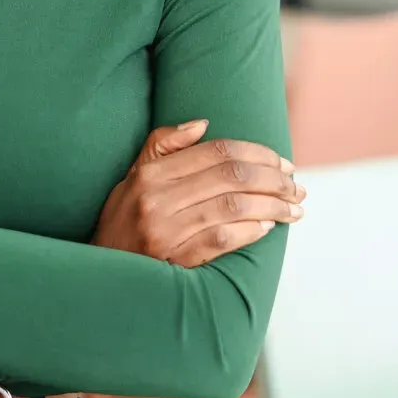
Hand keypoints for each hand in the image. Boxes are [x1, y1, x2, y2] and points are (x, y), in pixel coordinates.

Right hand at [90, 120, 303, 267]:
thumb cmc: (122, 221)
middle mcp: (157, 199)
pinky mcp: (174, 261)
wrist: (100, 274)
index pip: (216, 151)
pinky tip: (267, 227)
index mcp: (150, 174)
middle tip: (296, 184)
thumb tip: (203, 124)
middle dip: (273, 178)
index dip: (257, 153)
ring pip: (233, 207)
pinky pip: (222, 240)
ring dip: (272, 206)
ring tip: (294, 208)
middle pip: (231, 177)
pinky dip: (250, 232)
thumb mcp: (132, 177)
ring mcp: (165, 232)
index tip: (282, 161)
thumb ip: (162, 145)